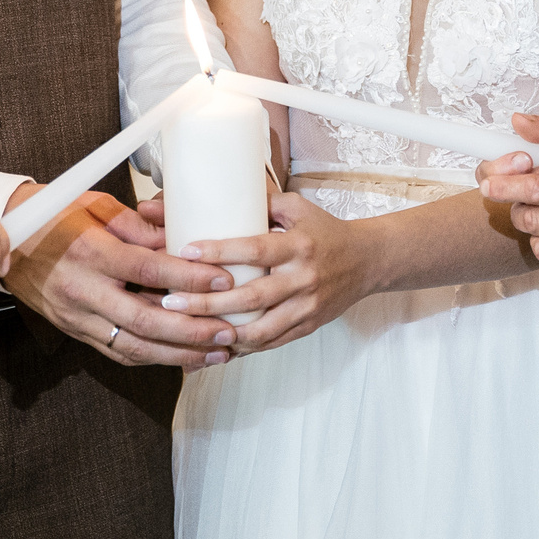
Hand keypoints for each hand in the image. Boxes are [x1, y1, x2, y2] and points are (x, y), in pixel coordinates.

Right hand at [3, 188, 239, 369]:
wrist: (8, 238)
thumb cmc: (54, 215)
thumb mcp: (95, 205)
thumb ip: (138, 225)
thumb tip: (177, 242)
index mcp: (91, 253)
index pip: (148, 271)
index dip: (189, 278)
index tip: (224, 280)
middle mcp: (83, 290)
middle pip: (145, 320)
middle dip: (192, 331)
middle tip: (230, 332)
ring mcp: (77, 317)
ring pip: (134, 346)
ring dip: (179, 354)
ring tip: (217, 353)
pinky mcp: (75, 331)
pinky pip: (118, 352)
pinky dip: (154, 358)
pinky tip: (183, 357)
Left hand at [156, 192, 373, 354]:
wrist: (367, 261)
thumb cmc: (325, 231)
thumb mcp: (298, 208)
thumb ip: (264, 204)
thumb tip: (220, 192)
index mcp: (299, 245)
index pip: (254, 249)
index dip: (219, 252)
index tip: (185, 251)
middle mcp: (303, 278)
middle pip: (251, 296)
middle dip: (208, 303)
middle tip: (171, 302)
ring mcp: (307, 306)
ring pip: (261, 328)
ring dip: (223, 333)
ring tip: (189, 330)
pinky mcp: (309, 325)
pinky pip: (273, 342)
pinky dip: (245, 346)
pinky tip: (217, 345)